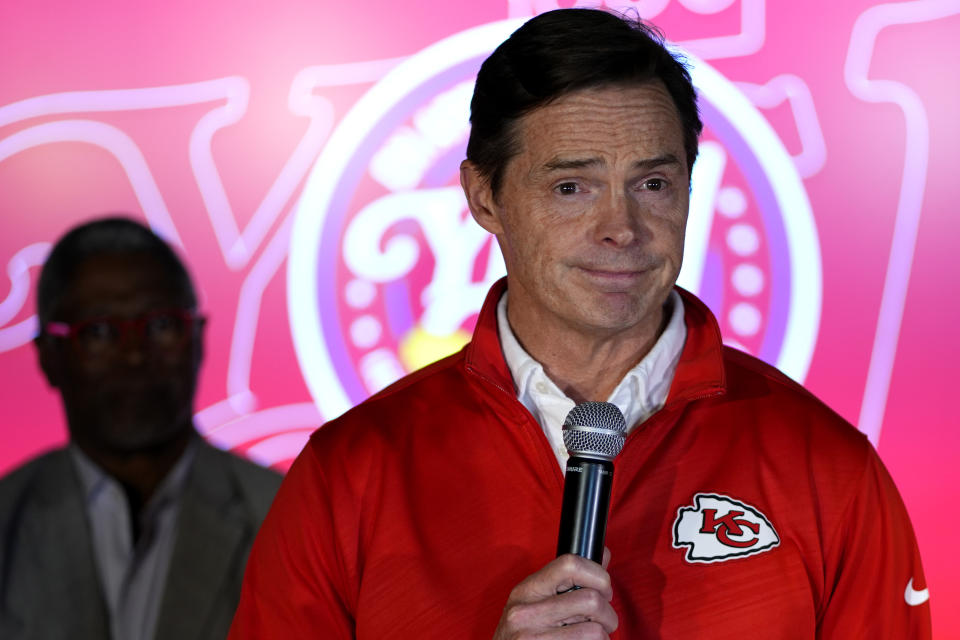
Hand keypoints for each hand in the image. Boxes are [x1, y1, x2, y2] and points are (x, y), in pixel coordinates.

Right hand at [492, 549, 616, 638]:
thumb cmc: (522, 635)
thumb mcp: (534, 602)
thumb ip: (567, 580)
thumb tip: (602, 555)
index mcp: (527, 590)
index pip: (570, 564)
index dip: (598, 574)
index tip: (603, 588)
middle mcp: (526, 613)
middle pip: (591, 600)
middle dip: (607, 614)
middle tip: (601, 621)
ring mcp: (535, 638)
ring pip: (596, 630)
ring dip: (603, 636)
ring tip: (590, 637)